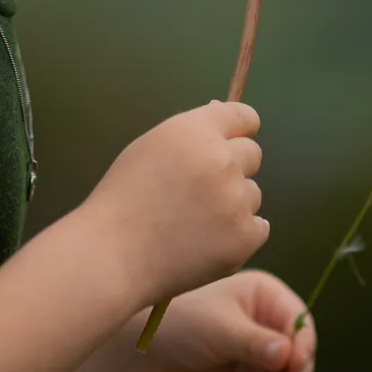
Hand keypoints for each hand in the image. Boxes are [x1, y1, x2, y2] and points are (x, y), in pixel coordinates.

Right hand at [83, 100, 268, 306]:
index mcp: (196, 131)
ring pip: (252, 194)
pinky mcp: (244, 237)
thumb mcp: (151, 147)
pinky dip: (238, 234)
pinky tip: (207, 241)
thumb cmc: (125, 198)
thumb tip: (225, 126)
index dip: (240, 130)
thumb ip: (191, 135)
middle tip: (202, 190)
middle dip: (234, 167)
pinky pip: (257, 228)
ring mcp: (235, 200)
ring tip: (195, 221)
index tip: (234, 142)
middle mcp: (222, 160)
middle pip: (253, 154)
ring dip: (234, 203)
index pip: (244, 117)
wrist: (114, 254)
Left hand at [134, 269, 316, 371]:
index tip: (294, 366)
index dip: (303, 346)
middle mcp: (269, 326)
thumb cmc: (180, 325)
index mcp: (266, 297)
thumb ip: (253, 342)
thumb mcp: (218, 330)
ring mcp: (262, 358)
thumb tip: (288, 354)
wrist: (145, 355)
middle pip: (303, 357)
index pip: (300, 323)